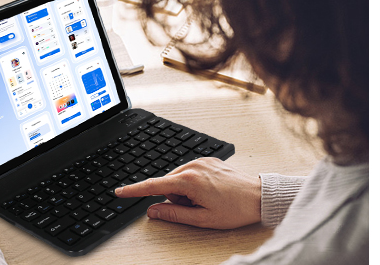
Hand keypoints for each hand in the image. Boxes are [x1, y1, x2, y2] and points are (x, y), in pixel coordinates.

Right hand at [113, 157, 260, 228]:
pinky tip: (209, 192)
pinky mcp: (210, 161)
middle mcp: (194, 166)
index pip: (153, 186)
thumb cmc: (235, 209)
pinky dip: (192, 185)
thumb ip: (173, 214)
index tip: (119, 192)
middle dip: (174, 198)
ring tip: (206, 200)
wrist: (260, 196)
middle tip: (196, 207)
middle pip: (167, 184)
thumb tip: (152, 211)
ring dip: (184, 192)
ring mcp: (203, 161)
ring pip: (178, 179)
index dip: (134, 191)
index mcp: (190, 181)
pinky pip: (190, 173)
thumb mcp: (202, 219)